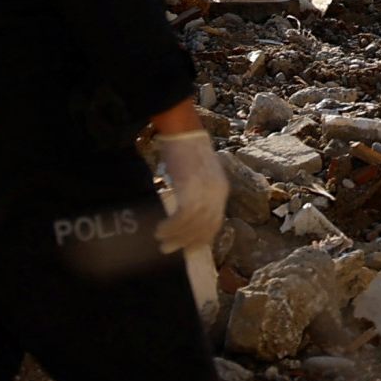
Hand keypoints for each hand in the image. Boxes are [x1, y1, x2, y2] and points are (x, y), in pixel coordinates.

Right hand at [150, 124, 226, 255]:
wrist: (185, 132)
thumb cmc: (187, 152)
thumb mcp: (198, 175)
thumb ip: (197, 192)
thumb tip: (184, 212)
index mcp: (221, 190)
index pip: (216, 222)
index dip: (202, 238)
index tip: (189, 248)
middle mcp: (218, 193)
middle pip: (205, 227)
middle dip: (186, 242)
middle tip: (169, 249)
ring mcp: (206, 191)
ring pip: (193, 225)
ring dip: (175, 236)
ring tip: (161, 240)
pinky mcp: (192, 188)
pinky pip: (182, 217)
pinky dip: (170, 226)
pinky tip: (159, 229)